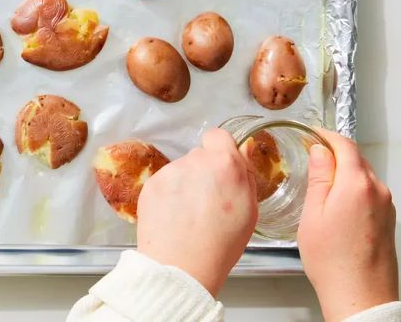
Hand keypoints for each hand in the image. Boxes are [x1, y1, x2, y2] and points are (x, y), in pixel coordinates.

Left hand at [136, 128, 257, 296]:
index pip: (218, 135)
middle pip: (199, 156)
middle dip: (204, 171)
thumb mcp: (249, 210)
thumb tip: (243, 149)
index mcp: (224, 163)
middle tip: (207, 200)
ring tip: (189, 214)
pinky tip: (173, 217)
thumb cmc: (221, 243)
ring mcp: (170, 171)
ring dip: (185, 184)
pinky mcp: (151, 184)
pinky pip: (164, 182)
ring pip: (181, 170)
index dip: (221, 150)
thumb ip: (245, 174)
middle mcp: (194, 161)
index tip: (221, 168)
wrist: (181, 265)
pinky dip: (168, 195)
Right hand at [298, 129, 397, 321]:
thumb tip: (320, 151)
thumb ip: (319, 177)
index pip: (345, 145)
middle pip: (356, 158)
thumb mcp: (313, 213)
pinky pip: (369, 193)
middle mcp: (377, 191)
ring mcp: (386, 206)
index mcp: (357, 184)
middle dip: (335, 152)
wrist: (360, 296)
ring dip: (344, 171)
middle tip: (311, 154)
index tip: (313, 133)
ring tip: (320, 181)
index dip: (327, 135)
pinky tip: (336, 203)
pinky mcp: (388, 220)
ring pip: (363, 176)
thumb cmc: (333, 260)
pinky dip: (352, 188)